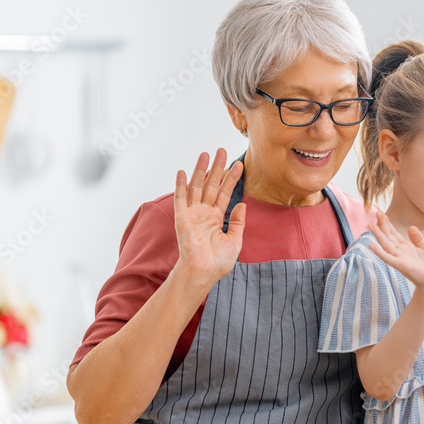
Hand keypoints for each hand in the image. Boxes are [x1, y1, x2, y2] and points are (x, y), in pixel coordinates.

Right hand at [173, 149, 245, 289]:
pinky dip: (181, 185)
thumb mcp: (235, 240)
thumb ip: (238, 221)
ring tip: (206, 154)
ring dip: (200, 170)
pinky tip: (183, 171)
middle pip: (211, 185)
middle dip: (217, 168)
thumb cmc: (218, 262)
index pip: (225, 193)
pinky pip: (180, 199)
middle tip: (223, 150)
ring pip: (197, 187)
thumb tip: (243, 204)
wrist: (204, 273)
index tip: (240, 165)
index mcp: (216, 217)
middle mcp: (203, 213)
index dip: (232, 179)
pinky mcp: (182, 218)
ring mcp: (192, 214)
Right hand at [368, 211, 423, 294]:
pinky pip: (388, 258)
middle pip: (388, 236)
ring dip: (378, 235)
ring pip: (386, 244)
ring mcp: (399, 258)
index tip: (381, 213)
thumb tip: (411, 227)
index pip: (393, 233)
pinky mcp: (401, 266)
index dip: (387, 223)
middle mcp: (400, 252)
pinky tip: (371, 245)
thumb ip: (417, 239)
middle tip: (375, 212)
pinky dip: (379, 252)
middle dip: (382, 225)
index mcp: (406, 247)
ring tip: (369, 225)